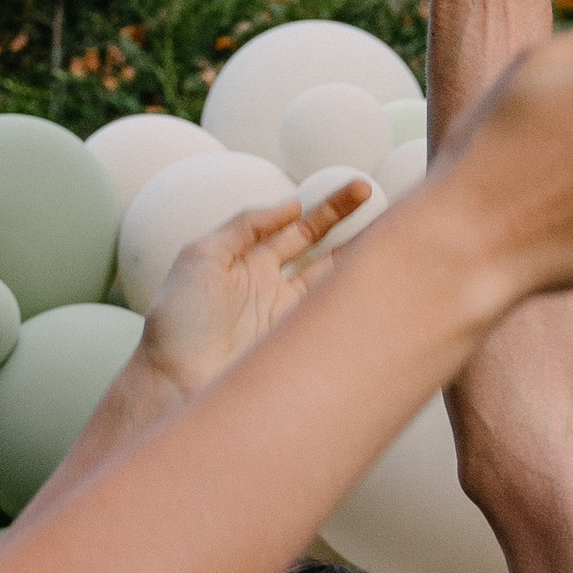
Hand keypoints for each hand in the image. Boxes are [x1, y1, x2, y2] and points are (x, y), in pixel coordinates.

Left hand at [136, 178, 375, 404]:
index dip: (328, 209)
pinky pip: (334, 316)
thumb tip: (291, 205)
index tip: (357, 190)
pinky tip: (381, 280)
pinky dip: (357, 298)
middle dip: (354, 227)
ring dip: (364, 259)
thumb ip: (245, 225)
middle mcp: (274, 289)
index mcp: (249, 264)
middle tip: (385, 203)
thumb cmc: (179, 319)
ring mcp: (289, 319)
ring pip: (335, 282)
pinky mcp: (299, 345)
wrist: (174, 382)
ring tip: (397, 237)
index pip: (298, 229)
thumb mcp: (201, 256)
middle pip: (324, 250)